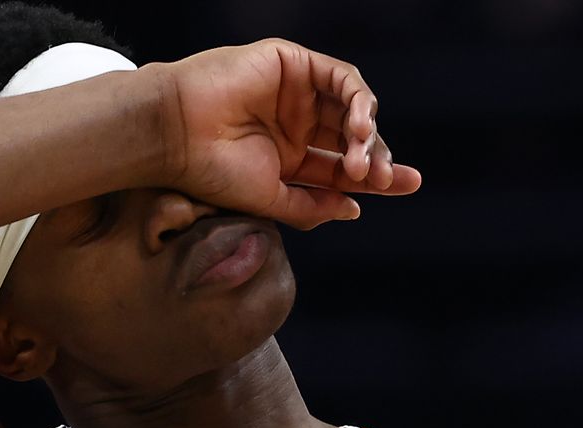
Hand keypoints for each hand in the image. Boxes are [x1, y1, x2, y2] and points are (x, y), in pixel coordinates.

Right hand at [143, 38, 422, 229]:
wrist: (176, 135)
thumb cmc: (211, 172)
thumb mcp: (271, 199)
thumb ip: (312, 205)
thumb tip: (355, 209)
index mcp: (290, 156)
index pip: (344, 165)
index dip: (379, 176)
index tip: (407, 185)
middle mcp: (296, 123)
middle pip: (354, 137)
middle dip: (378, 156)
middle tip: (384, 178)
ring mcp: (295, 92)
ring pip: (352, 106)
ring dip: (367, 132)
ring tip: (363, 160)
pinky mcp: (292, 62)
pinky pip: (340, 76)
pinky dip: (357, 99)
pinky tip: (358, 126)